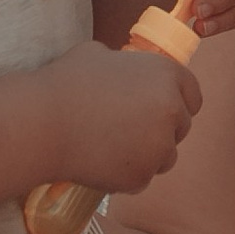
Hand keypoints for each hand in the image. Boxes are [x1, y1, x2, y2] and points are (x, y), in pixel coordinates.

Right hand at [33, 37, 200, 195]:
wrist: (42, 123)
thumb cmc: (65, 84)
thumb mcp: (99, 55)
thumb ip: (126, 65)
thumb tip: (126, 70)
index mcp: (166, 75)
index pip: (192, 95)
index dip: (176, 103)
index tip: (160, 111)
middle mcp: (171, 109)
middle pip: (181, 128)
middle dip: (161, 131)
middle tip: (128, 132)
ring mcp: (159, 146)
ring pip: (165, 157)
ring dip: (146, 156)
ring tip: (111, 148)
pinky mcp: (141, 175)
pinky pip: (142, 179)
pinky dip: (125, 176)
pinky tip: (100, 163)